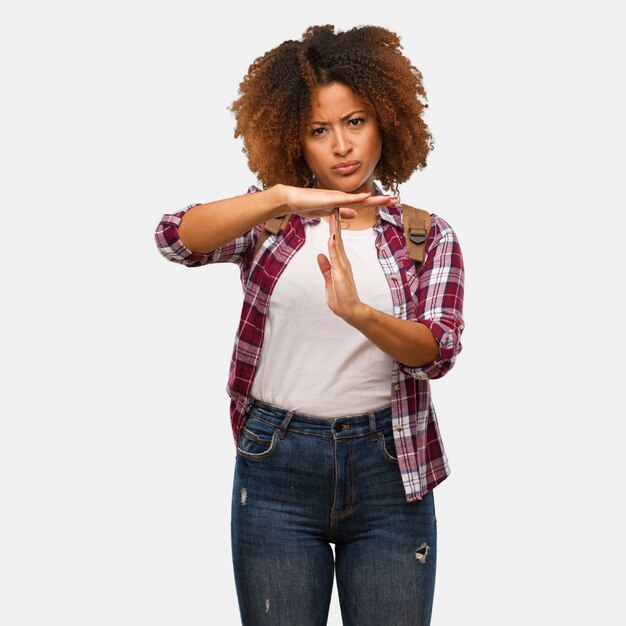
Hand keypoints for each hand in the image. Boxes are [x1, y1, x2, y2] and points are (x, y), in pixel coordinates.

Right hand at [279, 183, 397, 220]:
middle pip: (366, 200)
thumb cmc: (308, 205)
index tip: (390, 203)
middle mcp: (342, 198)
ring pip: (360, 199)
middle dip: (382, 200)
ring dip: (374, 199)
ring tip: (388, 198)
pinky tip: (366, 196)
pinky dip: (356, 198)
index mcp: (343, 203)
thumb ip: (341, 213)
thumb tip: (354, 214)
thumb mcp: (329, 213)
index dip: (377, 203)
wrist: (293, 200)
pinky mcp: (329, 199)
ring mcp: (337, 198)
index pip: (363, 203)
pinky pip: (345, 199)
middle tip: (397, 200)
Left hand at [316, 208, 368, 321]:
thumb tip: (320, 255)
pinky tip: (332, 236)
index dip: (333, 229)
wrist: (350, 310)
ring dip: (335, 229)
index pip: (335, 243)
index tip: (331, 216)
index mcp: (340, 263)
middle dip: (335, 224)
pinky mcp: (341, 272)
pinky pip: (337, 256)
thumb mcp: (329, 280)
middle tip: (334, 208)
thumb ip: (325, 268)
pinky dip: (334, 246)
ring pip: (338, 244)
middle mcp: (343, 262)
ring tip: (334, 215)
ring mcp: (343, 266)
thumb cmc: (341, 297)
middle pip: (338, 239)